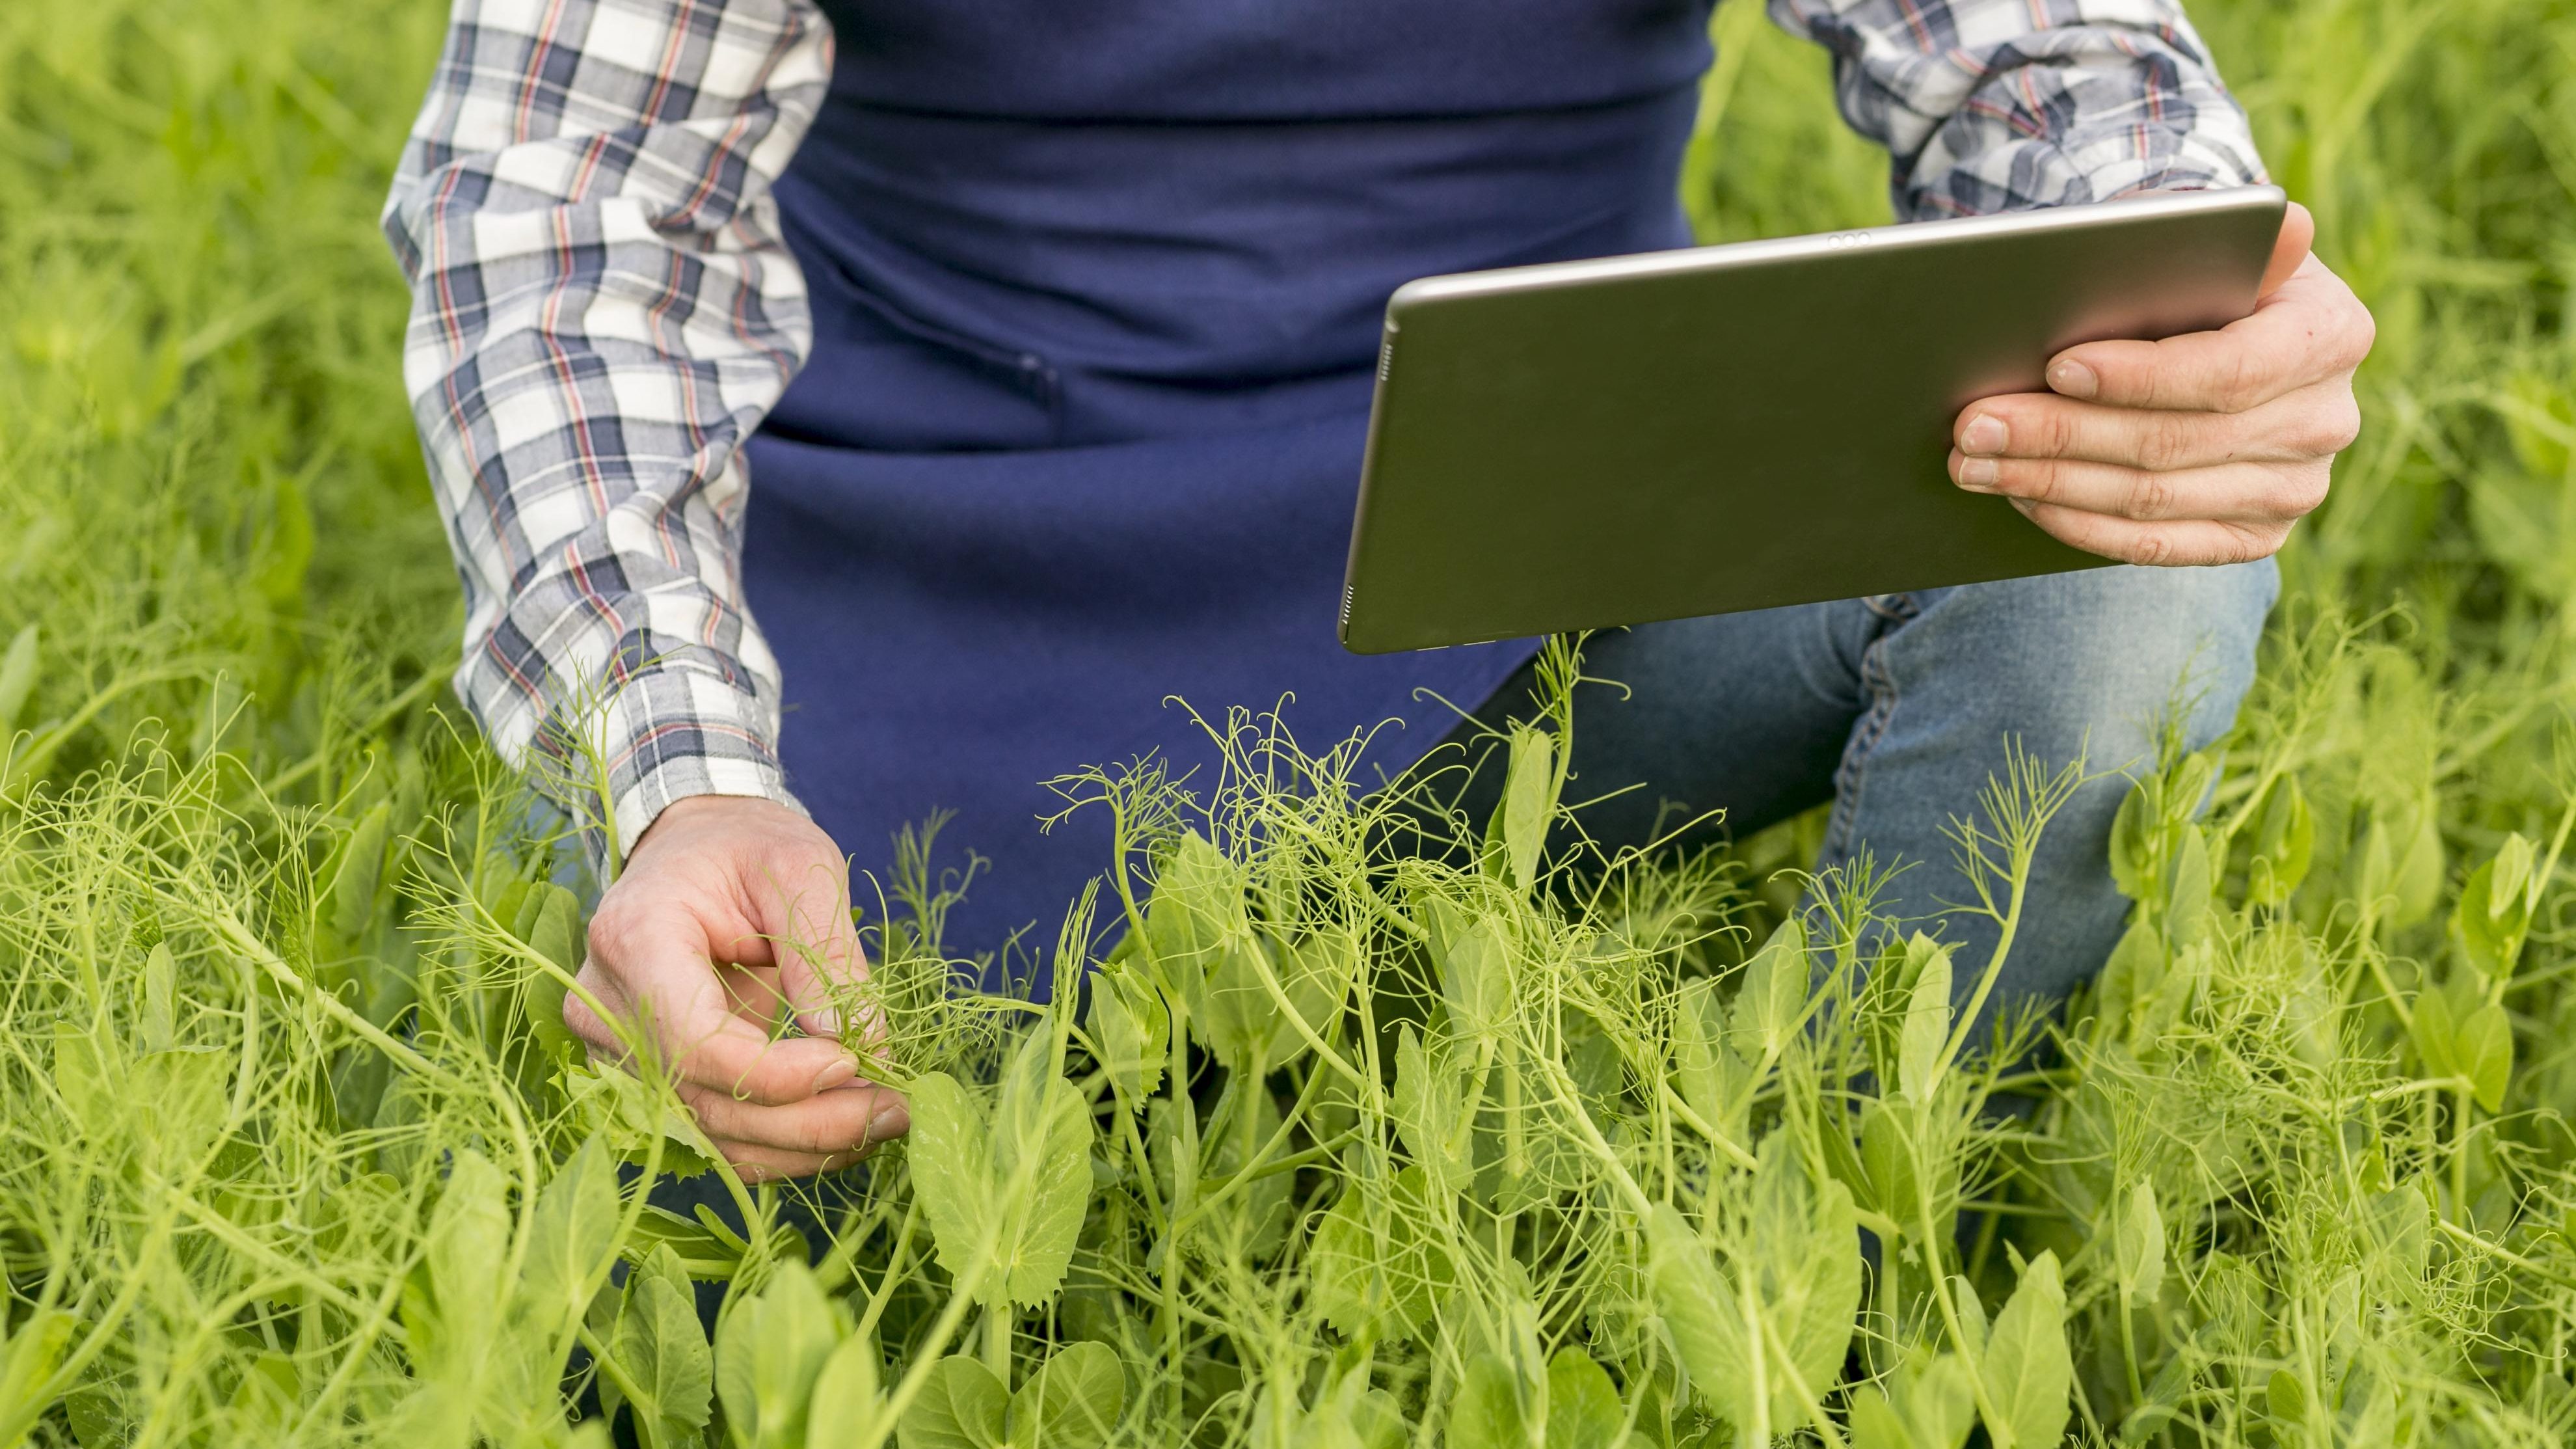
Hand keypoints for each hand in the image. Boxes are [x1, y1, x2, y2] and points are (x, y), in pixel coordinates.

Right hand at [566, 794, 909, 1180]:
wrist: (693, 850)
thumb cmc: (746, 845)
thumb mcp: (802, 867)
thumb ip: (827, 952)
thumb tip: (860, 1043)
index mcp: (635, 939)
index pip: (696, 1043)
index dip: (776, 1074)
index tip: (853, 1063)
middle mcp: (606, 1006)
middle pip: (705, 1100)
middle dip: (810, 1121)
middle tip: (898, 1111)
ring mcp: (615, 1049)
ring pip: (710, 1134)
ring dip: (804, 1145)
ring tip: (884, 1121)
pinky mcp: (644, 1077)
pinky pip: (712, 1133)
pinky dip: (781, 1143)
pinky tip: (844, 1126)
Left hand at [1948, 200, 2373, 563]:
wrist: (2223, 339)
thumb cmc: (2201, 280)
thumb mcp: (2210, 243)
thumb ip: (2222, 234)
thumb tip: (2282, 222)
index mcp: (2332, 335)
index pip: (2229, 371)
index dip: (2139, 376)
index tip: (2055, 367)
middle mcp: (2325, 420)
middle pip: (2173, 443)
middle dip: (2060, 434)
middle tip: (1974, 423)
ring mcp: (2294, 489)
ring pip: (2152, 500)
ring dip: (2048, 482)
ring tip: (1972, 461)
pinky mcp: (2254, 536)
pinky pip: (2156, 546)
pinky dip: (2077, 523)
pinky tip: (2019, 496)